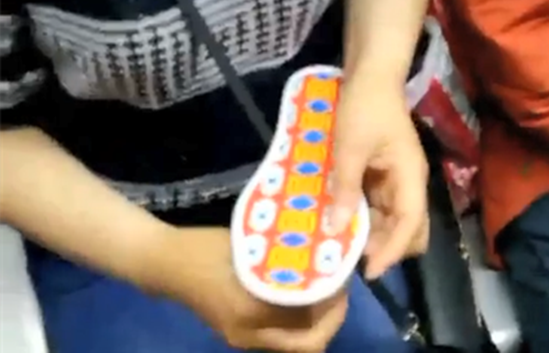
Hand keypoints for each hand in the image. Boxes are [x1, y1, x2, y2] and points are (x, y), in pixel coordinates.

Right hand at [152, 225, 347, 351]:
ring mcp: (241, 339)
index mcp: (252, 316)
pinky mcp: (237, 332)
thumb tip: (317, 253)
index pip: (307, 327)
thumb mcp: (247, 247)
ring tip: (324, 288)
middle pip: (305, 347)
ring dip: (314, 322)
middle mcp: (249, 336)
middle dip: (329, 322)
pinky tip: (299, 291)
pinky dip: (295, 320)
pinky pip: (278, 335)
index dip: (332, 307)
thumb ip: (280, 258)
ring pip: (293, 343)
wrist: (165, 264)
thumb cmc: (203, 249)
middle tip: (340, 290)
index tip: (343, 280)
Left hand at [331, 78, 429, 278]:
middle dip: (385, 247)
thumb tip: (337, 229)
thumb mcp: (350, 148)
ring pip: (392, 218)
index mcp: (410, 177)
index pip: (410, 225)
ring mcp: (397, 176)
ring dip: (372, 232)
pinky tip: (342, 217)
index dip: (391, 252)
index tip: (368, 272)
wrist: (371, 73)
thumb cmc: (363, 107)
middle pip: (408, 228)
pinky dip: (364, 214)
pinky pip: (379, 202)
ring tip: (342, 243)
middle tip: (352, 258)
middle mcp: (409, 181)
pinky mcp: (384, 170)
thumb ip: (346, 188)